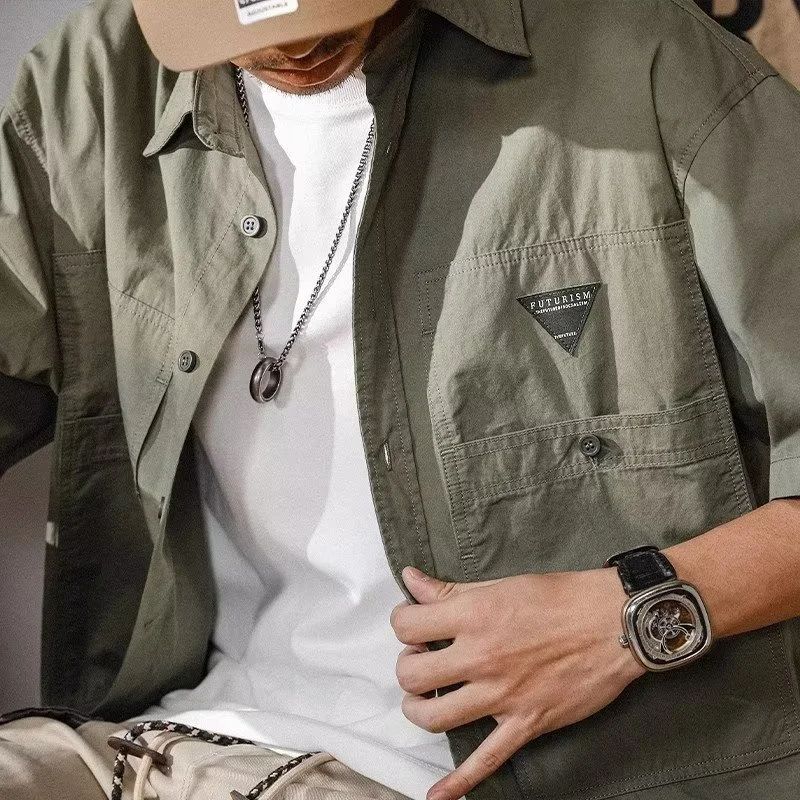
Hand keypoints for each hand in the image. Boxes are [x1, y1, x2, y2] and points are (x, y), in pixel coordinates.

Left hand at [391, 566, 646, 799]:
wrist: (615, 622)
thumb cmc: (561, 597)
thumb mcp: (500, 584)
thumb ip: (449, 590)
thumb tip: (410, 579)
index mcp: (474, 616)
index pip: (407, 626)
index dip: (403, 623)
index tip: (414, 625)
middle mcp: (482, 657)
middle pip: (412, 674)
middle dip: (408, 666)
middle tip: (422, 659)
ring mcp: (503, 695)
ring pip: (434, 717)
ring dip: (419, 709)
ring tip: (426, 698)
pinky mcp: (526, 723)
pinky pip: (486, 760)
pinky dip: (459, 783)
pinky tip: (438, 796)